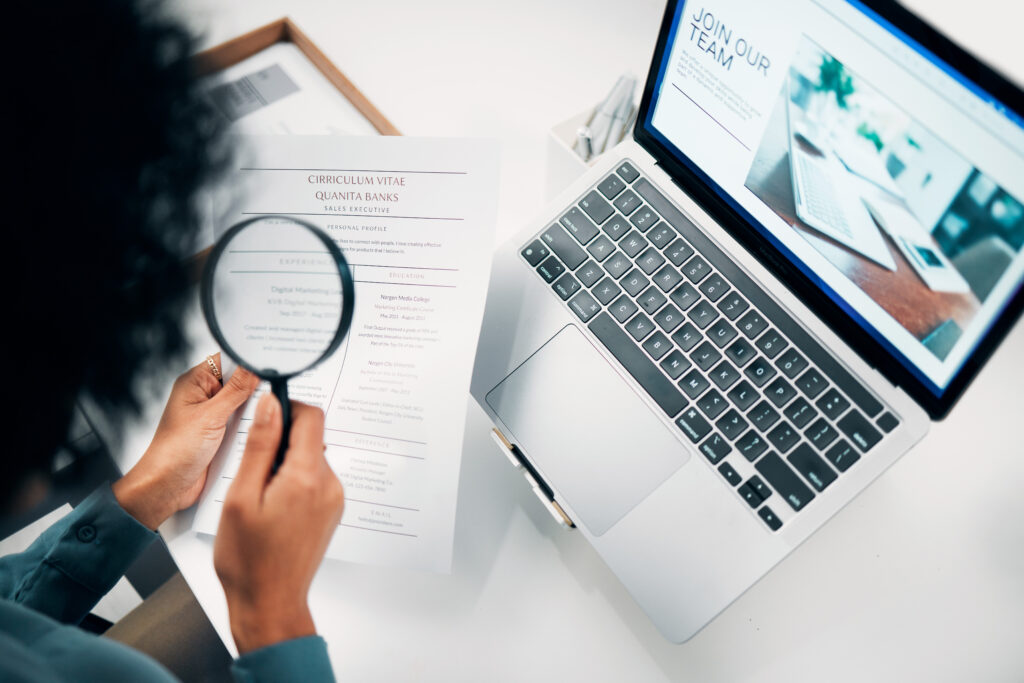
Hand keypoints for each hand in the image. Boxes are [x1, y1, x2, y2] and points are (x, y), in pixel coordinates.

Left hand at [113, 354, 258, 529]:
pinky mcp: (222, 434)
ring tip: (264, 414)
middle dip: (256, 388)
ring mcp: (214, 416)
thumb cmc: (173, 451)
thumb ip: (236, 391)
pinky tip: (260, 430)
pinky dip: (252, 427)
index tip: (273, 363)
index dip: (250, 359)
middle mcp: (205, 396)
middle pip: (241, 382)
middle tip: (271, 393)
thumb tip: (255, 366)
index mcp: (196, 382)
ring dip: (255, 410)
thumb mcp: (210, 416)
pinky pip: (244, 424)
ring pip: (246, 404)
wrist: (166, 487)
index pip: (228, 359)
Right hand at [213, 394, 344, 653]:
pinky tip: (272, 508)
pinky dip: (293, 482)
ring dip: (286, 464)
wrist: (270, 603)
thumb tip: (270, 405)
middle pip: (312, 438)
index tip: (264, 421)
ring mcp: (334, 500)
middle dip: (281, 442)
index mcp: (307, 477)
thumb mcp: (241, 496)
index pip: (311, 417)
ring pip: (311, 459)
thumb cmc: (249, 559)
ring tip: (259, 496)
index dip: (287, 409)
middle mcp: (330, 485)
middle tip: (252, 470)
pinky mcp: (331, 512)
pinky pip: (315, 481)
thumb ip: (259, 446)